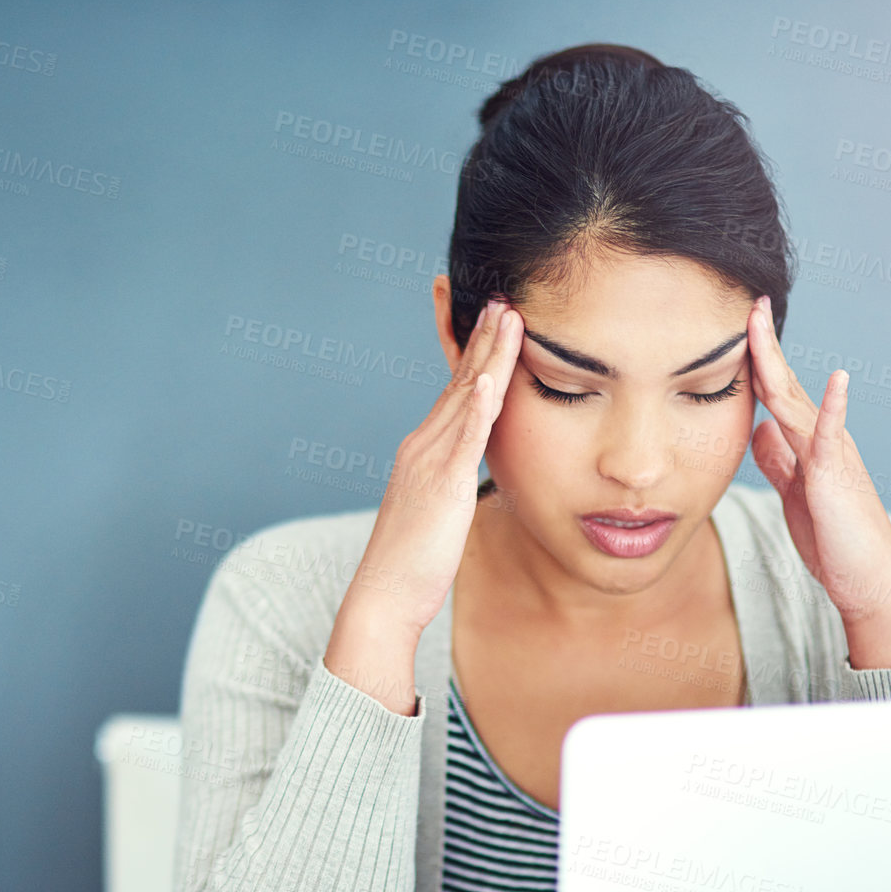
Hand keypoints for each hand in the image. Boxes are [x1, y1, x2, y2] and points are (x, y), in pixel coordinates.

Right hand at [324, 297, 519, 711]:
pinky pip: (462, 439)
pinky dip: (478, 405)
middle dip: (483, 337)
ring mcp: (430, 462)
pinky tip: (493, 377)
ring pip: (465, 398)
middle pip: (461, 381)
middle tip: (504, 296)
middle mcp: (423, 446)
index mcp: (425, 451)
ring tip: (507, 315)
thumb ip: (451, 483)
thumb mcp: (437, 512)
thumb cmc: (411, 564)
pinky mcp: (440, 486)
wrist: (383, 596)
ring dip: (487, 354)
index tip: (494, 318)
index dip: (475, 353)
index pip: (456, 391)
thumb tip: (466, 473)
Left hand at [745, 296, 890, 667]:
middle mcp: (820, 439)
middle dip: (764, 345)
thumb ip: (777, 460)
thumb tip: (758, 430)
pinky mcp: (837, 476)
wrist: (865, 577)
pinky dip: (835, 407)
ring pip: (797, 400)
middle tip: (750, 303)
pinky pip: (834, 437)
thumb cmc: (832, 538)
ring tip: (761, 324)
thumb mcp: (794, 492)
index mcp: (806, 442)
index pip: (776, 392)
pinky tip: (838, 379)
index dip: (757, 360)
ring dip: (777, 363)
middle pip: (784, 384)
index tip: (739, 326)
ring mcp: (830, 454)